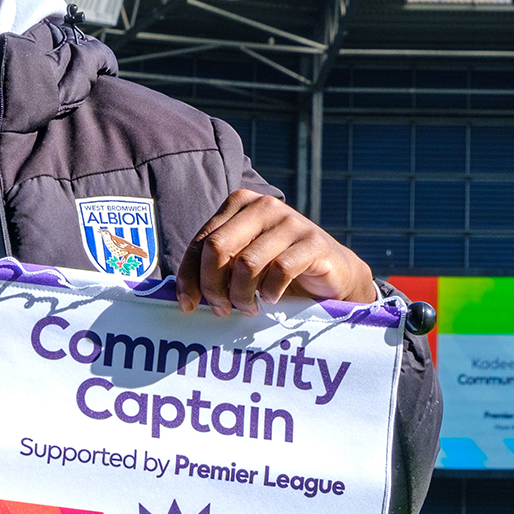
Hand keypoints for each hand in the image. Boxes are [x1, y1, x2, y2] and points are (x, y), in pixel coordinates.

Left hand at [175, 191, 379, 315]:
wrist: (332, 273)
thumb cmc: (279, 270)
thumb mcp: (242, 264)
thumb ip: (215, 267)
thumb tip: (182, 294)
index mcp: (240, 204)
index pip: (201, 241)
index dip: (190, 277)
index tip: (188, 306)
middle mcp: (263, 206)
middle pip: (217, 248)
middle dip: (213, 287)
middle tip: (222, 309)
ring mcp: (290, 221)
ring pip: (246, 263)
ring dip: (242, 295)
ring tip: (248, 308)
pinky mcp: (313, 242)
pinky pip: (279, 270)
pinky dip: (271, 292)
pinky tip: (272, 299)